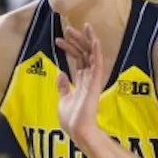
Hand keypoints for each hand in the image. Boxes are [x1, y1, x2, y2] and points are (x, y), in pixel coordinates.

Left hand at [54, 23, 104, 144]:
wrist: (76, 130)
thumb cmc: (71, 119)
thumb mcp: (63, 99)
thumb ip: (63, 86)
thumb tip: (60, 73)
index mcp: (82, 80)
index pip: (78, 58)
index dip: (69, 47)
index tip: (58, 39)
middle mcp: (89, 77)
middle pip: (84, 53)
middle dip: (77, 40)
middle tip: (67, 28)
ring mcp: (93, 79)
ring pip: (92, 55)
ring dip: (86, 40)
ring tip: (80, 27)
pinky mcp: (95, 83)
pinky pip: (98, 64)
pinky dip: (96, 51)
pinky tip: (94, 40)